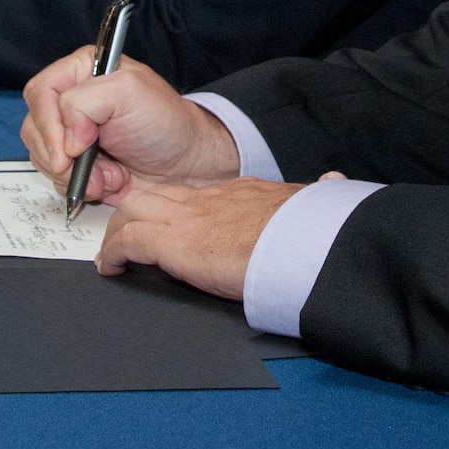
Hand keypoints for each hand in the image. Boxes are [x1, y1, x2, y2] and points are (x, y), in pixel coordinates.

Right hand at [20, 51, 242, 205]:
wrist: (187, 166)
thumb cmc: (166, 124)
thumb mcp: (130, 92)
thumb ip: (85, 102)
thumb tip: (65, 139)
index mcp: (80, 72)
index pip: (40, 92)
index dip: (49, 123)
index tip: (70, 149)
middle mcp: (71, 102)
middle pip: (34, 127)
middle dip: (60, 154)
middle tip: (89, 162)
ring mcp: (72, 136)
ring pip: (42, 157)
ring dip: (74, 174)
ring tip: (110, 172)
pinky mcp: (77, 166)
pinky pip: (56, 180)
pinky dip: (81, 187)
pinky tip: (109, 181)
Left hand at [95, 177, 308, 299]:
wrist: (301, 244)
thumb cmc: (308, 234)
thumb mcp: (311, 206)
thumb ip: (315, 195)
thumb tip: (337, 179)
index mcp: (239, 193)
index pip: (195, 194)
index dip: (175, 207)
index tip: (172, 222)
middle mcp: (208, 199)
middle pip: (155, 194)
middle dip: (135, 212)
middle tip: (124, 236)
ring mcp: (188, 218)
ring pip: (134, 209)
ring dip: (119, 231)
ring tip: (113, 254)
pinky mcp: (174, 242)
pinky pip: (129, 241)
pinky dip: (114, 254)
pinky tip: (111, 269)